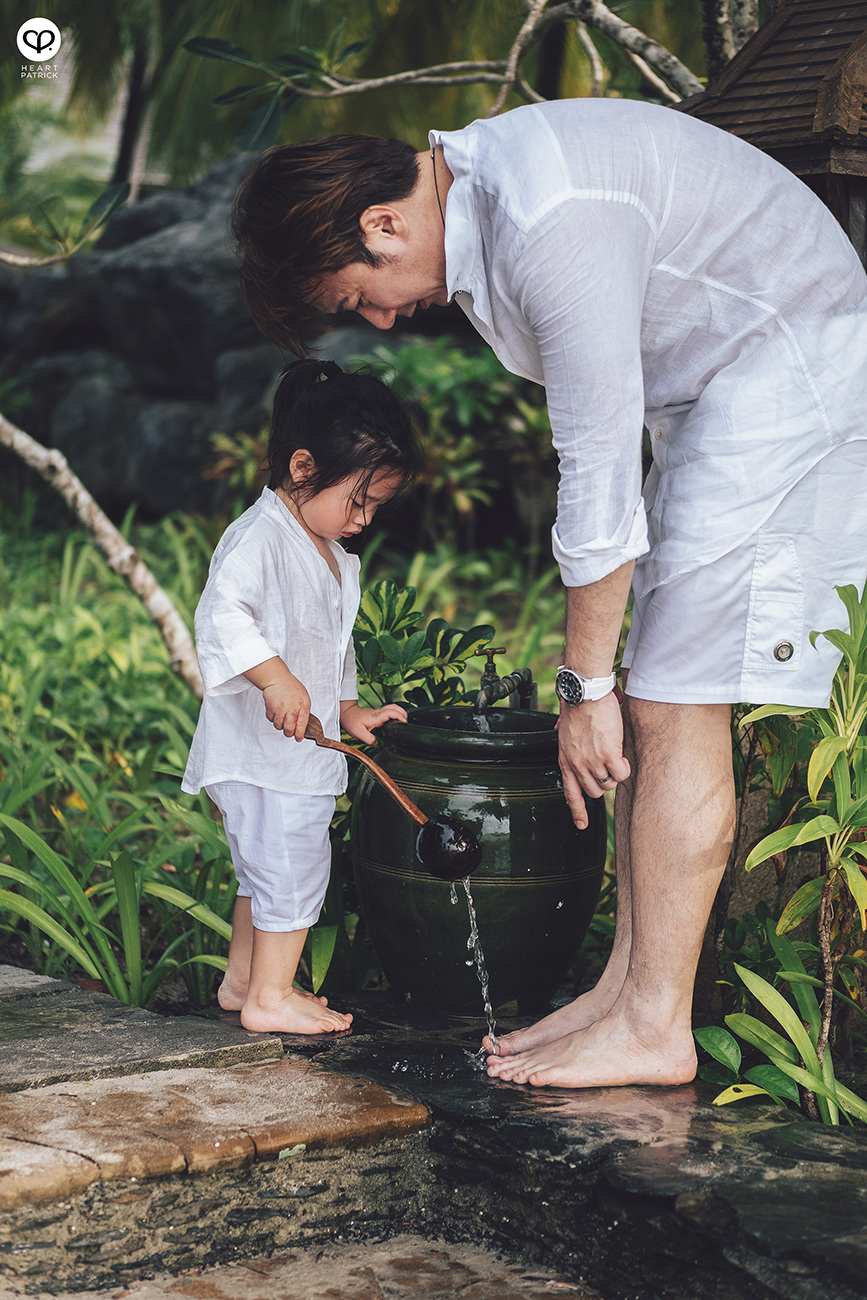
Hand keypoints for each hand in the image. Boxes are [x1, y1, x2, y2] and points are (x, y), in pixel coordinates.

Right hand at [243, 657, 310, 740]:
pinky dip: (273, 718)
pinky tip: (276, 712)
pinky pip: (271, 720)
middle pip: (289, 729)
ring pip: (278, 726)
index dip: (299, 734)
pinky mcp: (270, 708)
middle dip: (289, 733)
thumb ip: (304, 712)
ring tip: (282, 719)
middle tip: (289, 732)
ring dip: (280, 725)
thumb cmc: (292, 688)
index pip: (302, 725)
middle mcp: (291, 708)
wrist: (278, 679)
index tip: (298, 738)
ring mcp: (280, 708)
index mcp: (302, 706)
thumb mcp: (304, 698)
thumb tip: (302, 726)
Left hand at [340, 701, 406, 744]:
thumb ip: (369, 739)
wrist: (346, 713)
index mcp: (376, 717)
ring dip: (400, 712)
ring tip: (403, 720)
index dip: (400, 716)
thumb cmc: (351, 721)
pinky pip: (389, 710)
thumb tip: (376, 743)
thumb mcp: (358, 733)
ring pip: (393, 707)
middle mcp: (378, 712)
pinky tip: (395, 720)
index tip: (404, 722)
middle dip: (403, 713)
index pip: (391, 712)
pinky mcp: (377, 713)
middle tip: (406, 722)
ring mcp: (378, 712)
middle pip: (395, 707)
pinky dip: (395, 713)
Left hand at [556, 692, 629, 828]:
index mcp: (565, 760)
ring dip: (614, 774)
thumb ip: (563, 733)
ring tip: (615, 758)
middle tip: (607, 767)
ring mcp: (592, 762)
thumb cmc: (577, 706)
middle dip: (604, 783)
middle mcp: (577, 765)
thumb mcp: (563, 726)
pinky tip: (622, 757)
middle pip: (595, 791)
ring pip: (609, 784)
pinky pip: (621, 774)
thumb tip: (558, 727)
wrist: (585, 696)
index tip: (581, 825)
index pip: (571, 794)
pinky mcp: (608, 755)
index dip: (577, 811)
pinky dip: (624, 768)